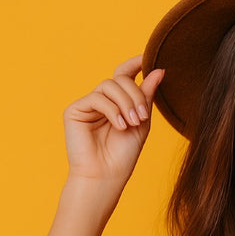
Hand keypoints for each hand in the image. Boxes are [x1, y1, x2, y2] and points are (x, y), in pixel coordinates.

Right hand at [62, 55, 163, 211]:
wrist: (106, 176)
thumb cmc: (123, 155)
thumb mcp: (142, 122)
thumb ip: (147, 96)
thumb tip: (159, 69)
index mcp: (117, 102)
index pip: (124, 75)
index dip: (135, 63)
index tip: (148, 58)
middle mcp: (102, 101)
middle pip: (120, 79)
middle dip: (135, 95)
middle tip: (143, 117)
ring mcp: (88, 104)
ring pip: (110, 85)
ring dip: (126, 102)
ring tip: (133, 123)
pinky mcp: (75, 110)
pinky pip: (97, 97)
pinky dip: (112, 110)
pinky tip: (120, 126)